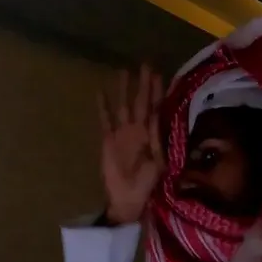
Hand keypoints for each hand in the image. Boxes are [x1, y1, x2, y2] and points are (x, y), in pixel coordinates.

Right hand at [98, 64, 164, 224]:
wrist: (127, 197)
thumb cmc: (147, 184)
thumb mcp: (158, 164)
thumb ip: (158, 142)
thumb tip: (161, 121)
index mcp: (151, 134)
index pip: (156, 108)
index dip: (158, 92)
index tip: (160, 74)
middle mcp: (138, 129)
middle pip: (141, 102)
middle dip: (143, 84)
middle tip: (146, 64)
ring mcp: (122, 133)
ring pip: (124, 106)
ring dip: (124, 90)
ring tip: (124, 71)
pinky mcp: (108, 139)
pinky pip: (105, 119)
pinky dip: (103, 107)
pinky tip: (100, 92)